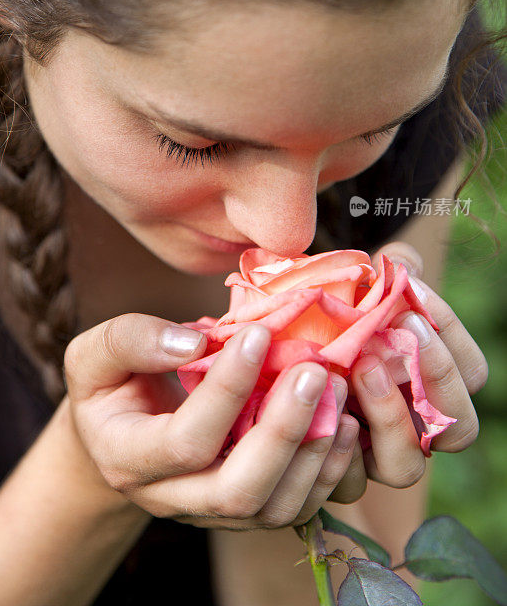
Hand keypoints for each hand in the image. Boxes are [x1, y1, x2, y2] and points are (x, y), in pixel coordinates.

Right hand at [64, 314, 358, 529]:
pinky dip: (328, 469)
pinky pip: (295, 507)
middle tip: (315, 370)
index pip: (185, 441)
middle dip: (283, 430)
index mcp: (127, 459)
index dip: (226, 391)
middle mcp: (171, 499)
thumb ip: (131, 341)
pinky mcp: (246, 511)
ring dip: (314, 450)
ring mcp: (212, 512)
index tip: (258, 334)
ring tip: (337, 388)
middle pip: (237, 490)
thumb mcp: (97, 356)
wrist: (119, 436)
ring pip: (273, 508)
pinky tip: (345, 421)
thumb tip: (193, 341)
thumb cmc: (110, 387)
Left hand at [328, 241, 487, 503]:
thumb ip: (386, 276)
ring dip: (390, 414)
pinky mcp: (334, 474)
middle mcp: (413, 429)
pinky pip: (347, 479)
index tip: (413, 287)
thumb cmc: (324, 320)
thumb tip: (401, 262)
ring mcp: (375, 457)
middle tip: (402, 324)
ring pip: (406, 464)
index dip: (450, 331)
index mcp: (431, 386)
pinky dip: (337, 443)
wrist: (270, 353)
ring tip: (362, 363)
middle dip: (437, 374)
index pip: (471, 371)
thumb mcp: (355, 292)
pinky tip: (322, 400)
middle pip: (459, 428)